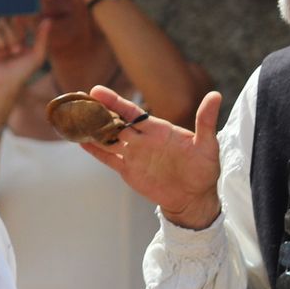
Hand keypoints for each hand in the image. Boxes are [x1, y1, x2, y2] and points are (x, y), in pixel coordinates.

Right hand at [0, 16, 50, 96]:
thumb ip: (42, 37)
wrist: (6, 85)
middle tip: (15, 50)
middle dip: (10, 35)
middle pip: (2, 20)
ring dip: (0, 40)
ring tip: (4, 54)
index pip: (14, 18)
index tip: (23, 38)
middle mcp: (1, 36)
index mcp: (14, 35)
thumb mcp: (37, 55)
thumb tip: (48, 19)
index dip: (18, 26)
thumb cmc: (22, 72)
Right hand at [80, 85, 222, 227]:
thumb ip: (206, 120)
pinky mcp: (128, 170)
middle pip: (114, 122)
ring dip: (92, 129)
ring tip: (74, 119)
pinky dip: (95, 150)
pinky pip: (108, 158)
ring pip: (107, 138)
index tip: (97, 91)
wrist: (194, 197)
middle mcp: (143, 139)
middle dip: (97, 111)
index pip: (131, 112)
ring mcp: (134, 154)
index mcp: (158, 129)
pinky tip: (81, 141)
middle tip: (79, 100)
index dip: (114, 102)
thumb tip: (215, 95)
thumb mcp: (208, 145)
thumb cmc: (204, 169)